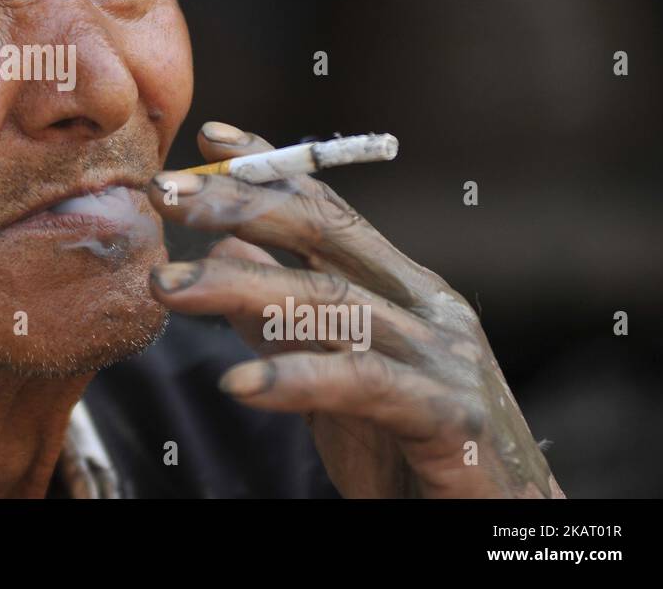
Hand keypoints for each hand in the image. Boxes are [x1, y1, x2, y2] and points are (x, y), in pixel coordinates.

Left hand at [147, 121, 565, 498]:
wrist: (498, 528)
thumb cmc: (410, 451)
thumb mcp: (333, 377)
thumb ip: (285, 320)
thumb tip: (223, 256)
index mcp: (405, 289)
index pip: (330, 211)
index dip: (272, 169)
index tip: (210, 135)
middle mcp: (428, 308)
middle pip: (326, 236)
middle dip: (239, 206)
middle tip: (164, 192)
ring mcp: (445, 359)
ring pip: (332, 305)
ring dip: (238, 290)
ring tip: (166, 288)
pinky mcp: (450, 419)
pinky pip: (363, 385)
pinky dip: (297, 379)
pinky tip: (237, 383)